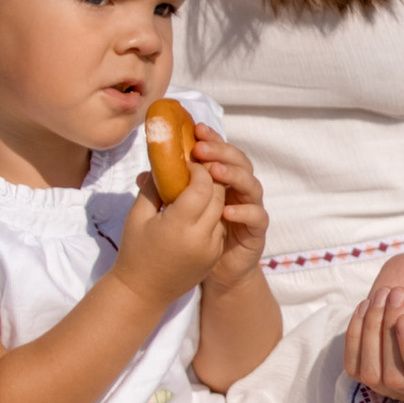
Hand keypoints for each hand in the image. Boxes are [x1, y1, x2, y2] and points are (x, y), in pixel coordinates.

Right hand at [111, 168, 228, 311]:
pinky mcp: (214, 256)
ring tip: (196, 190)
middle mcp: (201, 237)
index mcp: (180, 225)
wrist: (143, 292)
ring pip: (222, 210)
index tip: (187, 164)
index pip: (203, 186)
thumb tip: (161, 163)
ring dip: (213, 196)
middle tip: (195, 170)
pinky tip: (197, 212)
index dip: (199, 170)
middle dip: (210, 179)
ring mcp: (211, 248)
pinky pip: (219, 226)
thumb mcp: (137, 216)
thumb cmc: (135, 251)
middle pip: (218, 195)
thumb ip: (152, 187)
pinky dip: (212, 214)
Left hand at [184, 127, 268, 291]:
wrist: (216, 272)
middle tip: (201, 149)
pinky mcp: (257, 231)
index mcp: (222, 181)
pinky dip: (244, 212)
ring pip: (252, 184)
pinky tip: (227, 212)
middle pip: (239, 162)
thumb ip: (168, 190)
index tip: (195, 130)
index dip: (212, 140)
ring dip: (234, 175)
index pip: (221, 153)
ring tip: (214, 172)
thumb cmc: (196, 238)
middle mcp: (239, 190)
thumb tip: (145, 173)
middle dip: (221, 152)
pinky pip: (258, 217)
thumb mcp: (178, 211)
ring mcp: (251, 208)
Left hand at [344, 238, 403, 402]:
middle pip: (395, 379)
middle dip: (390, 331)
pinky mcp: (374, 363)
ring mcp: (399, 377)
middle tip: (399, 293)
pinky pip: (353, 366)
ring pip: (371, 374)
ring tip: (387, 294)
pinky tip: (369, 305)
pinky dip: (355, 333)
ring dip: (372, 329)